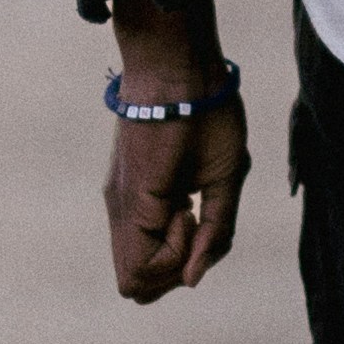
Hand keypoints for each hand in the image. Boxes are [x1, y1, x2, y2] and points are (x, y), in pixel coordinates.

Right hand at [102, 0, 250, 302]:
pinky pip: (139, 237)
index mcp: (137, 203)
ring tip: (192, 204)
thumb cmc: (206, 111)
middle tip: (196, 218)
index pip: (140, 277)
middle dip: (173, 266)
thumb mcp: (228, 172)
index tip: (193, 214)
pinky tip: (183, 197)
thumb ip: (216, 230)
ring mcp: (115, 199)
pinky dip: (164, 233)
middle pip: (132, 282)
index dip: (177, 260)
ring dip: (170, 249)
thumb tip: (195, 279)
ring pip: (133, 262)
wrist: (172, 61)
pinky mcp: (124, 191)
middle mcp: (116, 207)